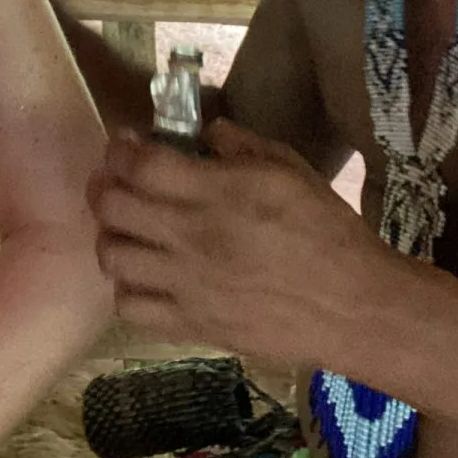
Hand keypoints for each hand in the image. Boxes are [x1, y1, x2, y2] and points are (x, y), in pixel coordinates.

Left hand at [89, 119, 409, 374]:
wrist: (352, 307)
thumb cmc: (327, 231)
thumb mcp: (290, 169)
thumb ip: (240, 145)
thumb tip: (204, 131)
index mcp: (216, 194)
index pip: (140, 165)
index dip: (121, 150)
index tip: (125, 143)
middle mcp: (190, 239)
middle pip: (113, 206)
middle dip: (104, 185)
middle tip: (115, 180)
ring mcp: (185, 286)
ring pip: (112, 256)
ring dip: (110, 234)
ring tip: (127, 228)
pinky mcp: (190, 325)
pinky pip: (130, 307)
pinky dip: (127, 287)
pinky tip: (145, 275)